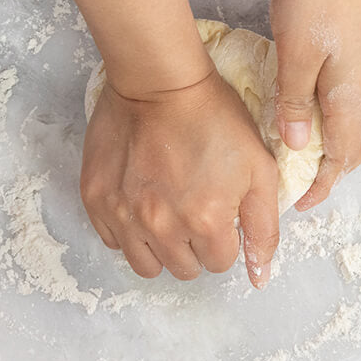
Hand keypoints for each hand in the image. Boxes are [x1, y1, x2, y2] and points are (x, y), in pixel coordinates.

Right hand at [81, 66, 279, 288]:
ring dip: (161, 249)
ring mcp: (124, 216)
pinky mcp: (96, 201)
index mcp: (206, 222)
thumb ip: (263, 229)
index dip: (224, 237)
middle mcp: (162, 228)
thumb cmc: (212, 117)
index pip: (220, 263)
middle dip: (194, 247)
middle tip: (193, 209)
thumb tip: (259, 277)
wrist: (159, 82)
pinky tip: (140, 203)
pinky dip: (128, 232)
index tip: (218, 210)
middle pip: (184, 269)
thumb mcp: (258, 169)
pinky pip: (112, 241)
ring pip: (146, 266)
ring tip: (166, 214)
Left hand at [269, 0, 360, 210]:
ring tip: (316, 153)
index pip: (341, 156)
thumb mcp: (295, 51)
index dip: (322, 184)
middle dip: (336, 171)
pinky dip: (351, 116)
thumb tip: (295, 146)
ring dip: (345, 145)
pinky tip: (333, 108)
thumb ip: (294, 101)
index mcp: (349, 93)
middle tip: (305, 181)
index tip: (301, 202)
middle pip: (360, 145)